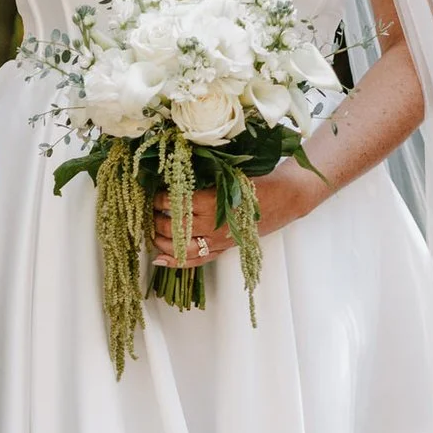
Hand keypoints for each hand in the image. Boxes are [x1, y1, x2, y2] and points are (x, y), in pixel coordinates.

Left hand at [151, 165, 326, 267]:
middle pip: (174, 228)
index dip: (159, 199)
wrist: (284, 198)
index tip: (153, 191)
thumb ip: (203, 174)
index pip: (176, 204)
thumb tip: (174, 170)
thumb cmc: (256, 181)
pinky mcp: (223, 248)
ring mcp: (218, 240)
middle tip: (149, 210)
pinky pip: (196, 260)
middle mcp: (213, 225)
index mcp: (213, 202)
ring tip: (151, 230)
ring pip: (181, 247)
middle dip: (156, 220)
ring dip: (161, 241)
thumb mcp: (229, 172)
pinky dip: (176, 262)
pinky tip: (160, 259)